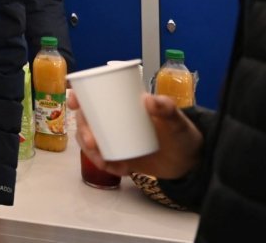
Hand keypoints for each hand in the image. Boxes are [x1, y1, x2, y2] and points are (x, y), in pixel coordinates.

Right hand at [70, 89, 202, 179]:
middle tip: (92, 144)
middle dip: (82, 132)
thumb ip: (167, 109)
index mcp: (123, 104)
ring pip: (91, 141)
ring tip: (104, 162)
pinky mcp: (119, 156)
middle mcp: (114, 120)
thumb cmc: (182, 134)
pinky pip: (103, 160)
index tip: (74, 102)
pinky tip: (118, 170)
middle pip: (86, 121)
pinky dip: (105, 165)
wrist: (190, 162)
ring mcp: (115, 139)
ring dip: (90, 152)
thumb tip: (148, 99)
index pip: (95, 96)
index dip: (79, 96)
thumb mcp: (177, 121)